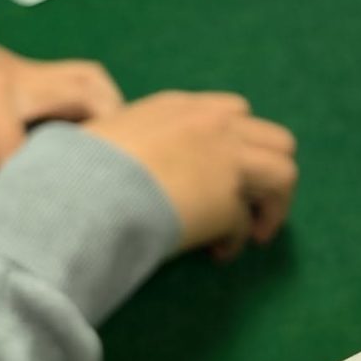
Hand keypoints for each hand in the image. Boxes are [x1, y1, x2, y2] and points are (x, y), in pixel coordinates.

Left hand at [0, 14, 121, 221]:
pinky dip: (102, 102)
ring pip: (94, 84)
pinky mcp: (44, 73)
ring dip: (111, 113)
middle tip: (105, 176)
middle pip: (86, 100)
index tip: (21, 217)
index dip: (19, 185)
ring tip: (113, 150)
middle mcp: (27, 77)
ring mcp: (40, 71)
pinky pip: (88, 81)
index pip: (18, 147)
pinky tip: (101, 127)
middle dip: (101, 137)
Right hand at [83, 92, 297, 254]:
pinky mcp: (228, 200)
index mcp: (182, 107)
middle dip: (270, 172)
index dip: (237, 146)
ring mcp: (227, 160)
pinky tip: (218, 254)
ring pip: (285, 174)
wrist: (79, 195)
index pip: (234, 113)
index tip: (223, 172)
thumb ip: (132, 136)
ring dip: (274, 207)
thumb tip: (121, 154)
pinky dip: (238, 241)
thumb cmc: (75, 169)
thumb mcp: (106, 133)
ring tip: (257, 232)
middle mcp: (214, 125)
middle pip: (277, 140)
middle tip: (255, 202)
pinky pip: (247, 224)